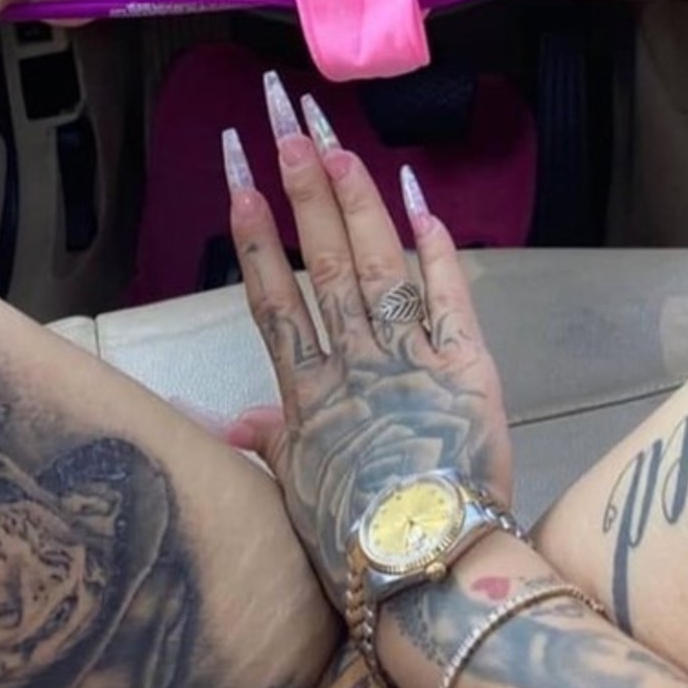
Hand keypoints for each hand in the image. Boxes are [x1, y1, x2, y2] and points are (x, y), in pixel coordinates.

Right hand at [220, 75, 513, 609]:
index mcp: (305, 393)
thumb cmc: (354, 542)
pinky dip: (434, 245)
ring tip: (331, 137)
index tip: (235, 174)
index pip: (271, 294)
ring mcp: (409, 359)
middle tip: (282, 117)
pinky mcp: (468, 367)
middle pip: (321, 257)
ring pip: (374, 262)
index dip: (253, 231)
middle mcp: (353, 362)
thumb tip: (219, 422)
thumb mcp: (295, 493)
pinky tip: (418, 194)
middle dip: (300, 183)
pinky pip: (448, 294)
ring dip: (352, 197)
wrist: (429, 570)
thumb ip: (266, 442)